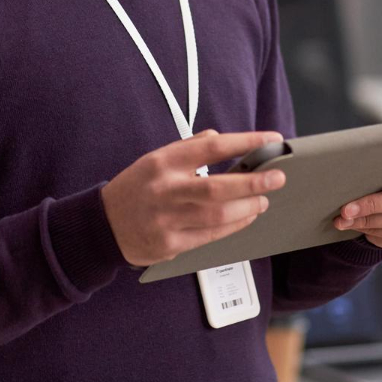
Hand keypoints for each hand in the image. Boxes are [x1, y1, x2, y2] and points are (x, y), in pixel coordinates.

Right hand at [100, 130, 287, 266]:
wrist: (104, 224)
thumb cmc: (136, 187)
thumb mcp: (156, 158)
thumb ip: (189, 148)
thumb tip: (221, 138)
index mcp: (163, 161)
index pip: (212, 147)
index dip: (246, 142)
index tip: (271, 139)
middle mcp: (165, 189)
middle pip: (218, 187)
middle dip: (254, 182)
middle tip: (277, 178)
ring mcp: (167, 219)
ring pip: (218, 215)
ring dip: (247, 207)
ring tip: (263, 200)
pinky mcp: (170, 244)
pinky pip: (210, 236)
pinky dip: (233, 226)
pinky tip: (246, 218)